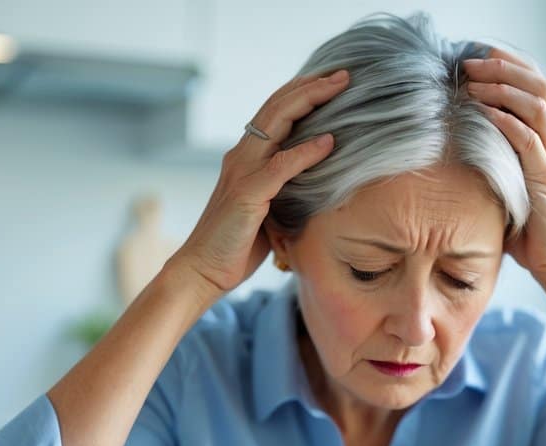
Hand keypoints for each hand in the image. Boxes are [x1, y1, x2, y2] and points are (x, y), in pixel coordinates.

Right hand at [168, 69, 349, 295]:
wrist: (201, 270)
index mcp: (246, 158)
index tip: (332, 84)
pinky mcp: (247, 194)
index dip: (303, 93)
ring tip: (340, 88)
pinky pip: (281, 166)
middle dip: (312, 86)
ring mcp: (242, 172)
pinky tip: (329, 142)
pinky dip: (306, 152)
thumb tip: (316, 188)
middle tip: (343, 74)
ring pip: (277, 123)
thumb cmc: (235, 246)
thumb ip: (284, 191)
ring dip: (311, 102)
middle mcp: (241, 157)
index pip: (275, 112)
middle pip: (278, 106)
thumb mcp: (266, 211)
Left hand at [463, 49, 545, 282]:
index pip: (534, 88)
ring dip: (504, 88)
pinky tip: (486, 113)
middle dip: (503, 67)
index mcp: (545, 142)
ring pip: (537, 105)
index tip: (478, 56)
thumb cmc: (528, 232)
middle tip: (470, 61)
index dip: (509, 66)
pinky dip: (508, 122)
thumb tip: (448, 154)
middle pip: (538, 86)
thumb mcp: (502, 189)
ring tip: (475, 82)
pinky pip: (530, 142)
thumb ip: (487, 166)